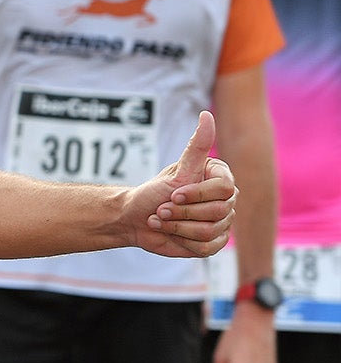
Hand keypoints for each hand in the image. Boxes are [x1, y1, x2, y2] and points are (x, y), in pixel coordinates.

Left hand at [125, 111, 236, 257]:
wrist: (136, 219)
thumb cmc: (154, 191)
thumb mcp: (177, 170)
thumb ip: (197, 146)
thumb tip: (206, 115)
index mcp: (221, 180)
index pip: (225, 190)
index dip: (196, 194)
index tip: (173, 193)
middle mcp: (226, 201)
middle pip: (218, 212)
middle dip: (181, 211)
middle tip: (161, 208)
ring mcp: (222, 223)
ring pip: (209, 231)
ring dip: (177, 226)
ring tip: (161, 218)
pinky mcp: (213, 243)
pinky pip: (206, 247)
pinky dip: (181, 240)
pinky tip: (169, 232)